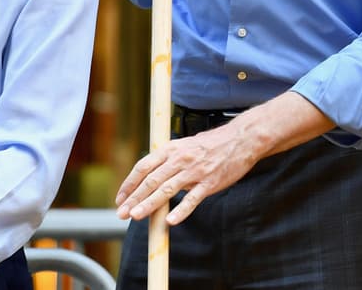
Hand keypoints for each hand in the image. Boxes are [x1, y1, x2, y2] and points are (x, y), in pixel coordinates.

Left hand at [115, 122, 258, 225]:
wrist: (241, 139)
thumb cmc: (213, 144)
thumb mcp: (185, 145)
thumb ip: (168, 160)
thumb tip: (151, 176)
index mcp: (171, 149)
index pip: (143, 167)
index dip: (129, 183)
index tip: (120, 198)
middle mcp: (180, 159)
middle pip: (151, 180)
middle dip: (134, 198)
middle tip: (122, 213)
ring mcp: (195, 171)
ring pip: (167, 189)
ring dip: (149, 204)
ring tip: (136, 216)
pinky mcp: (210, 183)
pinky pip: (192, 198)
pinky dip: (181, 210)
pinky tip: (170, 221)